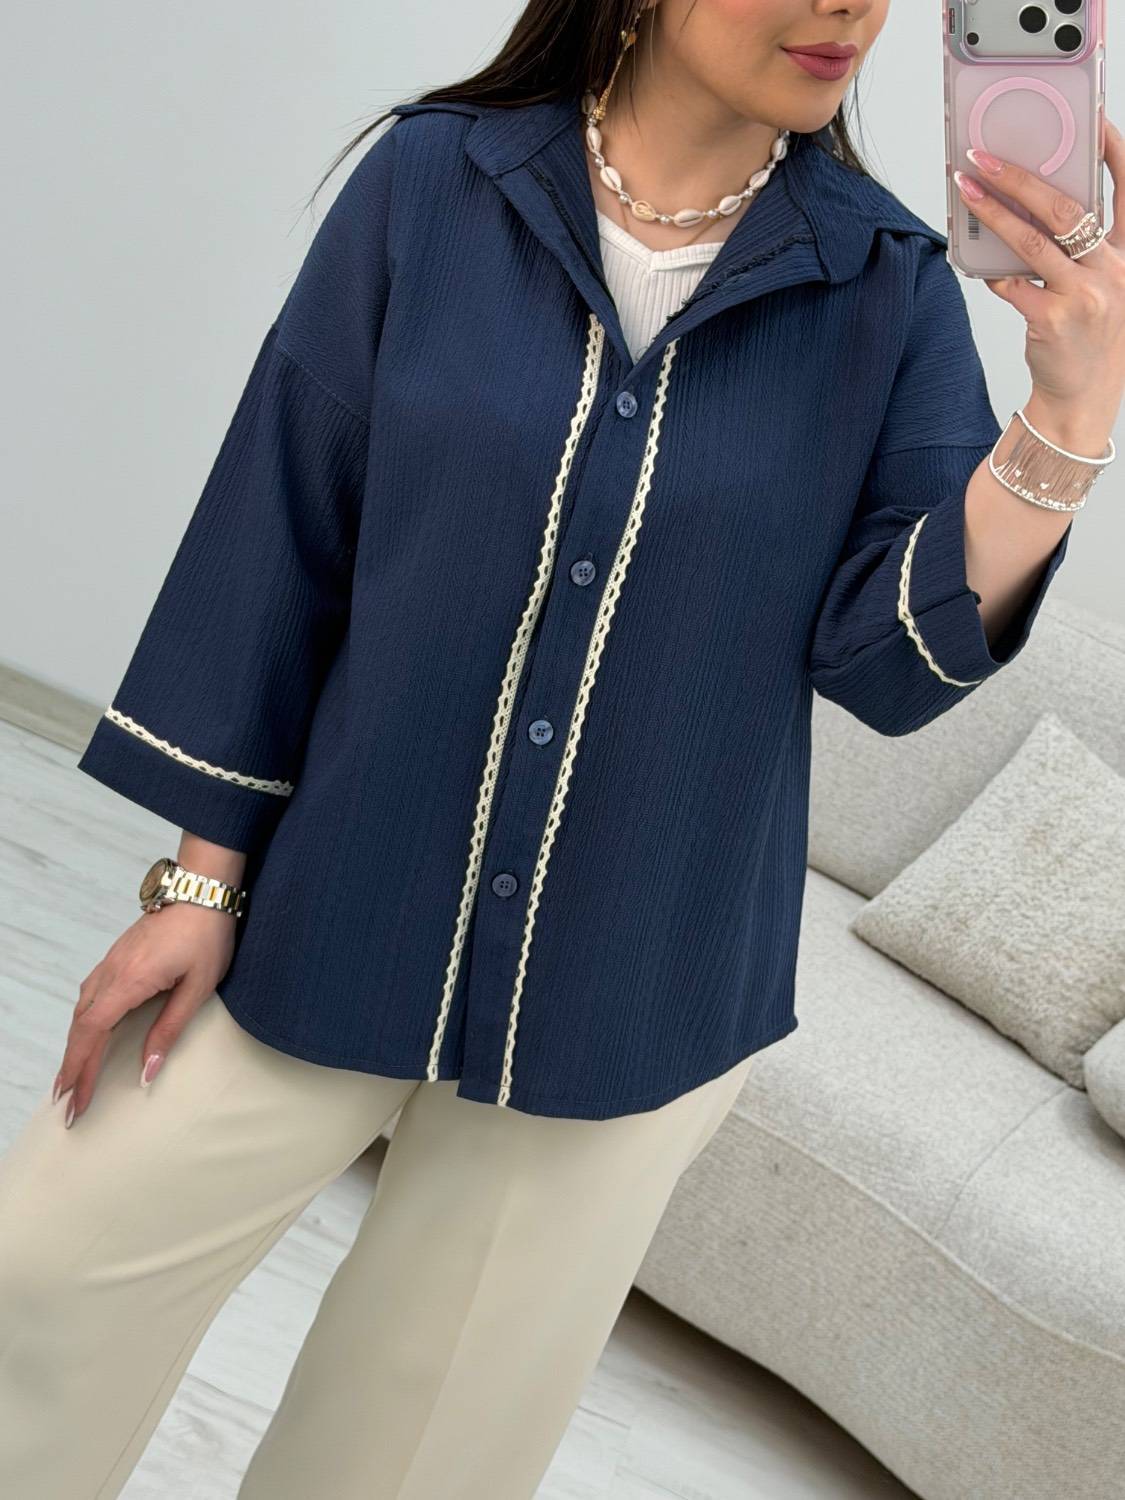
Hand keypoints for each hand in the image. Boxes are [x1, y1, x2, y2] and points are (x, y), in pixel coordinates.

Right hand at [53, 902, 235, 1125]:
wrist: (203, 890)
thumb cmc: (207, 934)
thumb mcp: (197, 987)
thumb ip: (170, 1029)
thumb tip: (147, 1071)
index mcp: (130, 980)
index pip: (92, 1033)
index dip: (81, 1070)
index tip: (76, 1100)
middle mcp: (112, 971)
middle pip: (80, 1026)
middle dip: (71, 1067)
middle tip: (67, 1103)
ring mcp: (112, 962)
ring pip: (81, 1010)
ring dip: (74, 1046)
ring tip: (71, 1078)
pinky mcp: (118, 957)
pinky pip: (90, 995)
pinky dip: (83, 1022)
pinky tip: (86, 1034)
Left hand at [953, 117, 1124, 453]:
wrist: (1081, 396)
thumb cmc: (1087, 333)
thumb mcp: (1100, 284)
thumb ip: (1080, 247)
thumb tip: (1032, 201)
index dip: (1113, 151)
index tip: (1091, 117)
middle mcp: (1113, 270)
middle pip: (1067, 209)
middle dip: (1023, 177)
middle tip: (986, 156)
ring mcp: (1085, 297)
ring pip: (1032, 242)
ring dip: (993, 212)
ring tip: (965, 188)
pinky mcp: (1053, 321)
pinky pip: (1011, 284)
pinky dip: (990, 269)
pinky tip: (974, 258)